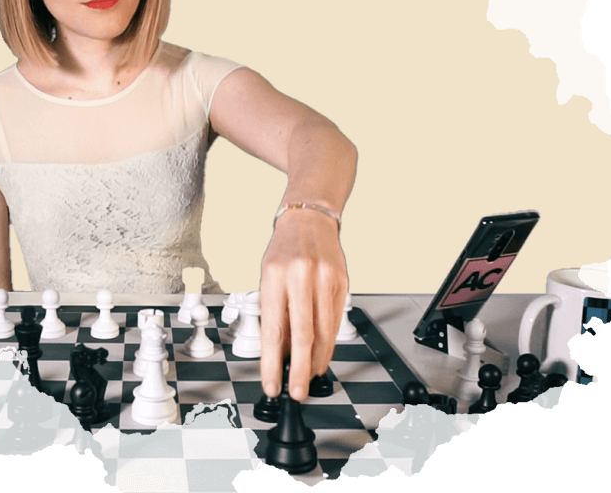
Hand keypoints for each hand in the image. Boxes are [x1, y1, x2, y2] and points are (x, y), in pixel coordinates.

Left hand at [259, 208, 348, 401]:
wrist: (309, 219)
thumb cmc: (284, 249)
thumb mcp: (268, 277)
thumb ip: (274, 312)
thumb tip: (278, 353)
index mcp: (274, 276)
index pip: (273, 329)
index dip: (272, 362)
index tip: (272, 384)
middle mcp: (300, 277)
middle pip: (302, 335)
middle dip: (298, 369)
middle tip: (296, 391)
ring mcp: (324, 279)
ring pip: (323, 332)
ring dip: (316, 360)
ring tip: (308, 376)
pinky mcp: (342, 282)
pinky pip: (335, 321)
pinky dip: (328, 343)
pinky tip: (321, 354)